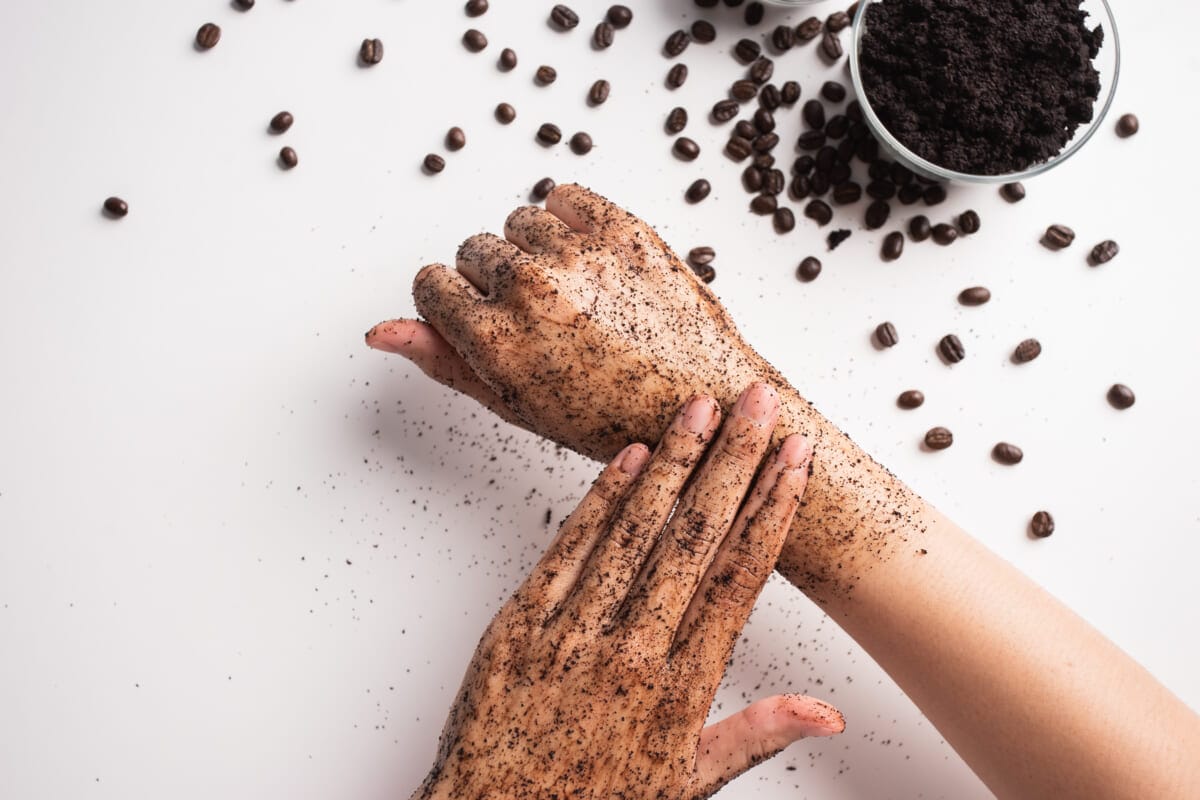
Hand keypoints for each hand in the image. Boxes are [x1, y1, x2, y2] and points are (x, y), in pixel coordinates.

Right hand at [367, 184, 781, 460]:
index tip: (478, 314)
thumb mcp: (516, 405)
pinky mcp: (625, 230)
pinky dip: (569, 216)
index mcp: (496, 340)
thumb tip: (380, 331)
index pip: (430, 281)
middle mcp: (530, 290)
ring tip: (568, 289)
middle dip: (493, 277)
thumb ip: (443, 361)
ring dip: (532, 247)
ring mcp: (580, 255)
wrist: (702, 403)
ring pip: (517, 220)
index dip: (453, 301)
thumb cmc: (610, 418)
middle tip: (537, 314)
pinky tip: (586, 255)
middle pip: (472, 248)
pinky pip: (565, 194)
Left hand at [414, 384, 842, 799]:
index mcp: (679, 689)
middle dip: (734, 462)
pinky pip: (567, 548)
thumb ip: (755, 733)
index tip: (795, 463)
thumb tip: (826, 712)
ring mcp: (570, 633)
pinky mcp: (517, 624)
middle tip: (760, 404)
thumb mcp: (686, 784)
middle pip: (695, 537)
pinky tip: (631, 456)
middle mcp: (630, 652)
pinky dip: (600, 499)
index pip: (738, 578)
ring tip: (703, 407)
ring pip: (634, 530)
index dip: (772, 512)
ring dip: (674, 462)